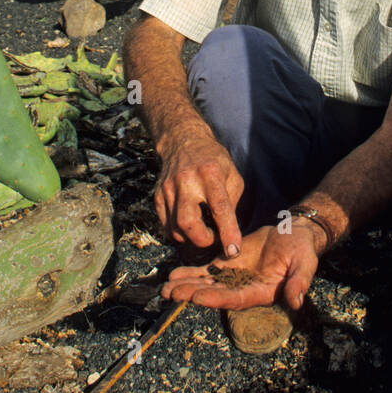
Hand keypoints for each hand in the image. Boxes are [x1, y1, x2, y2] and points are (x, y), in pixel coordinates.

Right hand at [154, 129, 243, 255]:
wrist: (184, 141)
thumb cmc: (214, 161)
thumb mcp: (232, 174)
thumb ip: (232, 202)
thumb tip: (228, 232)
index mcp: (210, 173)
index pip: (219, 207)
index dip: (227, 232)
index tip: (233, 251)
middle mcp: (186, 181)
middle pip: (188, 221)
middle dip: (202, 239)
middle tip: (213, 238)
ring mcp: (168, 188)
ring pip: (175, 228)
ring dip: (191, 238)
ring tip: (203, 230)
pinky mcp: (158, 195)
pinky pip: (166, 225)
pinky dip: (179, 233)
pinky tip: (189, 226)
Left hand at [160, 222, 322, 311]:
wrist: (295, 234)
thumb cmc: (302, 250)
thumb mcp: (305, 264)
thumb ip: (299, 282)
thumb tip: (296, 301)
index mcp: (261, 292)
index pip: (235, 298)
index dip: (216, 298)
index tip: (197, 297)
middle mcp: (244, 289)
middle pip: (215, 294)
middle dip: (193, 293)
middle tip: (171, 293)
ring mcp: (234, 277)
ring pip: (207, 283)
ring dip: (187, 286)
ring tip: (165, 287)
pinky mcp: (229, 264)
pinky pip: (207, 270)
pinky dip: (191, 273)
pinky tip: (174, 275)